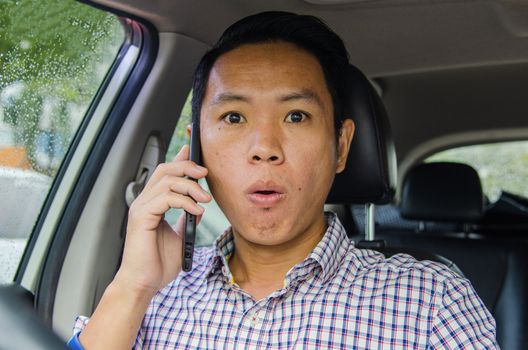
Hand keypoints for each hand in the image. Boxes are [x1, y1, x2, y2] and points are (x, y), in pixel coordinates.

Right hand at [114, 145, 210, 296]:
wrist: (145, 283)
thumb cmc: (159, 263)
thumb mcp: (180, 236)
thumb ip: (187, 219)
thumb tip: (199, 206)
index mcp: (152, 204)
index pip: (166, 174)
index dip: (180, 159)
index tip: (194, 150)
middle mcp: (144, 202)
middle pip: (165, 170)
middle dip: (188, 167)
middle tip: (205, 173)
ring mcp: (141, 208)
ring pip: (166, 181)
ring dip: (190, 186)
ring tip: (205, 198)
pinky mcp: (142, 217)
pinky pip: (166, 198)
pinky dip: (185, 201)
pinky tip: (196, 210)